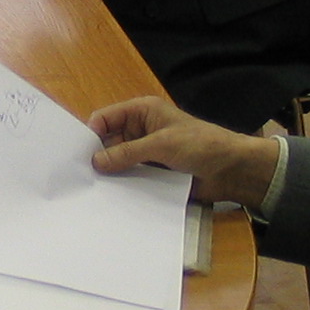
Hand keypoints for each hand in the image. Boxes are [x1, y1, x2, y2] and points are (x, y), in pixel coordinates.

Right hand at [89, 96, 281, 205]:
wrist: (232, 170)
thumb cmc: (200, 145)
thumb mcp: (161, 145)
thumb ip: (127, 153)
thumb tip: (95, 162)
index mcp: (141, 112)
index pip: (105, 118)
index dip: (90, 134)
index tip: (76, 155)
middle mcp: (140, 130)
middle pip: (107, 141)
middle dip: (96, 156)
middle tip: (78, 177)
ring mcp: (145, 153)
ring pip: (117, 161)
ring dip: (109, 173)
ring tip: (89, 190)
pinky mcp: (151, 173)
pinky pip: (130, 177)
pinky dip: (121, 185)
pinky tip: (108, 197)